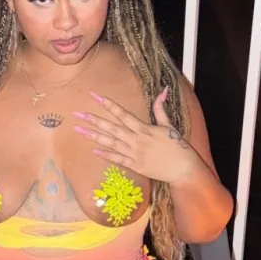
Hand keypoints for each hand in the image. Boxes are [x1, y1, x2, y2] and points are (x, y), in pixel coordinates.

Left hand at [74, 88, 198, 185]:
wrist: (183, 169)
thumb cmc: (178, 146)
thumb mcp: (169, 125)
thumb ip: (161, 109)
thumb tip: (162, 90)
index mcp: (144, 129)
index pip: (122, 114)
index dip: (108, 105)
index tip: (95, 97)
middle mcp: (136, 140)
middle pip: (112, 128)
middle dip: (94, 120)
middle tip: (78, 114)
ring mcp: (134, 154)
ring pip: (111, 143)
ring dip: (95, 136)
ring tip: (80, 130)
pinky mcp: (135, 166)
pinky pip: (118, 159)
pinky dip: (106, 154)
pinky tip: (94, 149)